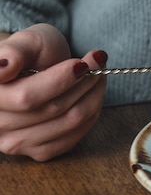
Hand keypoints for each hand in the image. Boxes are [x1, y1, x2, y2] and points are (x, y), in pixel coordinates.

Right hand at [0, 24, 106, 160]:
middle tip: (97, 61)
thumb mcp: (25, 41)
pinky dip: (92, 112)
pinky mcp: (37, 152)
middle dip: (84, 82)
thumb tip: (3, 66)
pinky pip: (74, 136)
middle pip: (54, 109)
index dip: (59, 80)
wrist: (34, 69)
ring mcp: (14, 142)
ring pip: (69, 122)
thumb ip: (15, 51)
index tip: (81, 63)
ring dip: (93, 95)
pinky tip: (92, 94)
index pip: (27, 97)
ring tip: (98, 74)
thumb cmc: (30, 53)